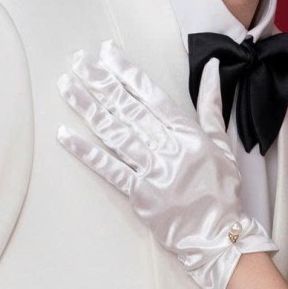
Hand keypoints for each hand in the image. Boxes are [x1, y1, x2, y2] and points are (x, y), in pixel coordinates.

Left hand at [58, 42, 275, 288]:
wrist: (220, 235)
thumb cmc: (222, 190)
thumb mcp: (220, 143)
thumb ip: (211, 105)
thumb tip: (211, 68)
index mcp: (188, 133)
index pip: (152, 95)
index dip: (127, 73)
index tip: (107, 53)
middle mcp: (169, 148)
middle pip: (128, 109)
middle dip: (101, 82)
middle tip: (77, 60)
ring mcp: (152, 172)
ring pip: (115, 133)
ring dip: (88, 108)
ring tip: (67, 86)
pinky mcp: (139, 195)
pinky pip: (109, 169)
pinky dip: (86, 152)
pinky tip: (65, 135)